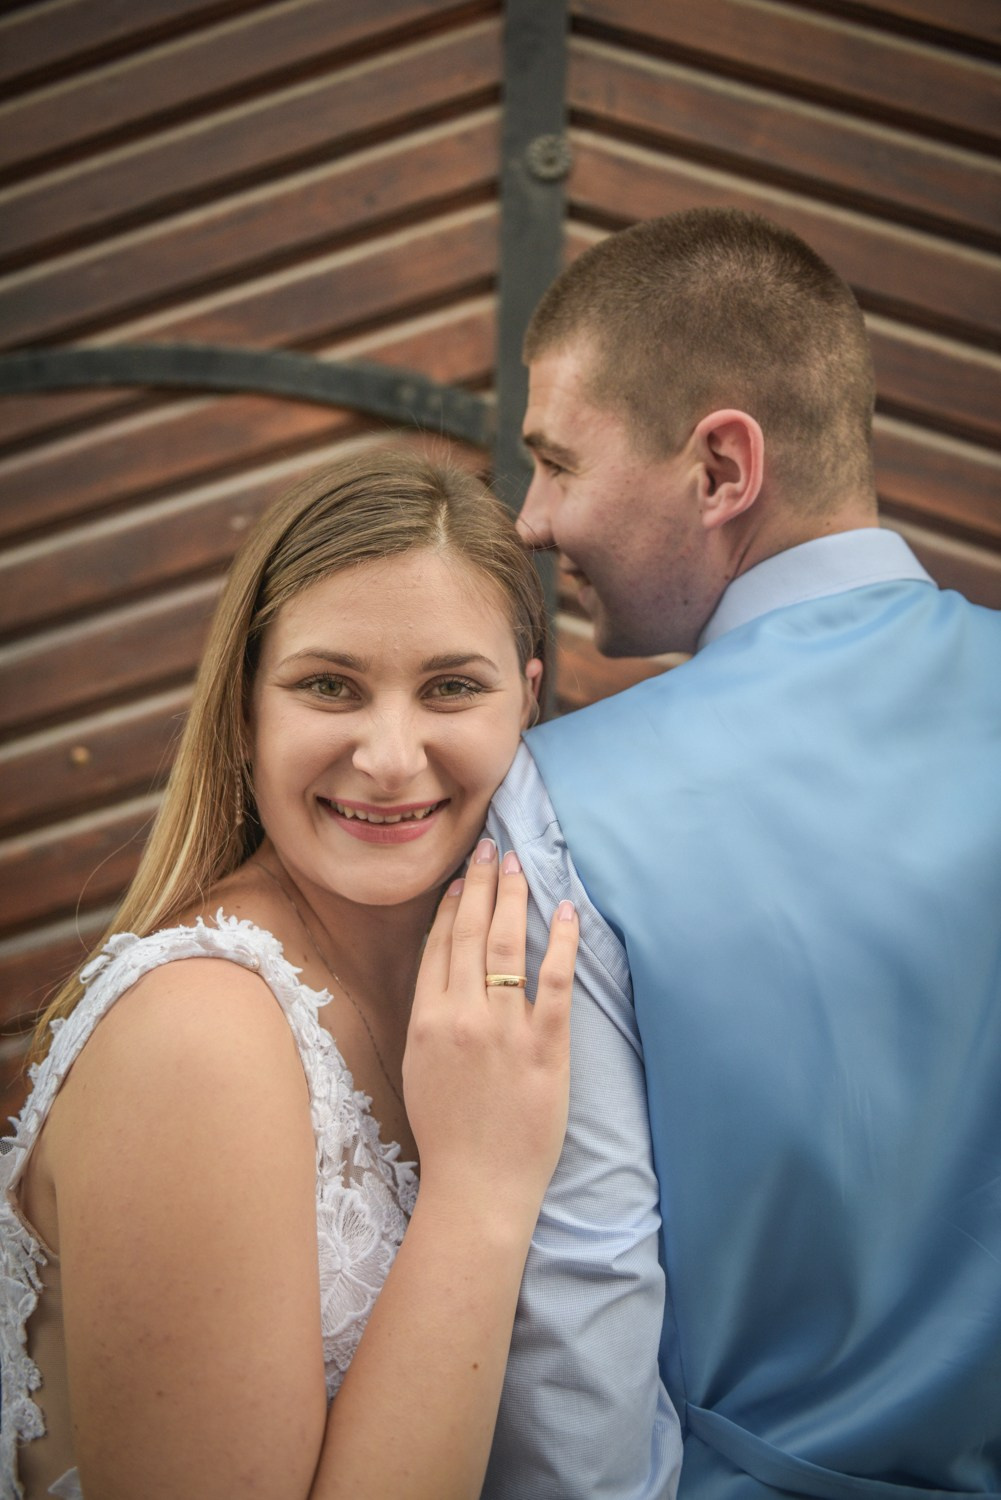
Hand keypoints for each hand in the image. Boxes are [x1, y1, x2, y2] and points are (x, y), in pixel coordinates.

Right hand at [403, 839, 577, 1232]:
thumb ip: (430, 1019)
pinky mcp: (544, 1047)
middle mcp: (461, 1015)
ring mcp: (504, 1029)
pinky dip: (562, 940)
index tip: (461, 879)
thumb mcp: (421, 1068)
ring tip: (519, 866)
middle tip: (492, 849)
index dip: (452, 906)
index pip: (438, 946)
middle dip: (481, 885)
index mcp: (426, 1020)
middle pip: (471, 933)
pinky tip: (567, 911)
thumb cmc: (448, 1135)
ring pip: (507, 945)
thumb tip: (443, 975)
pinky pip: (554, 981)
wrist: (477, 1188)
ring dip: (513, 898)